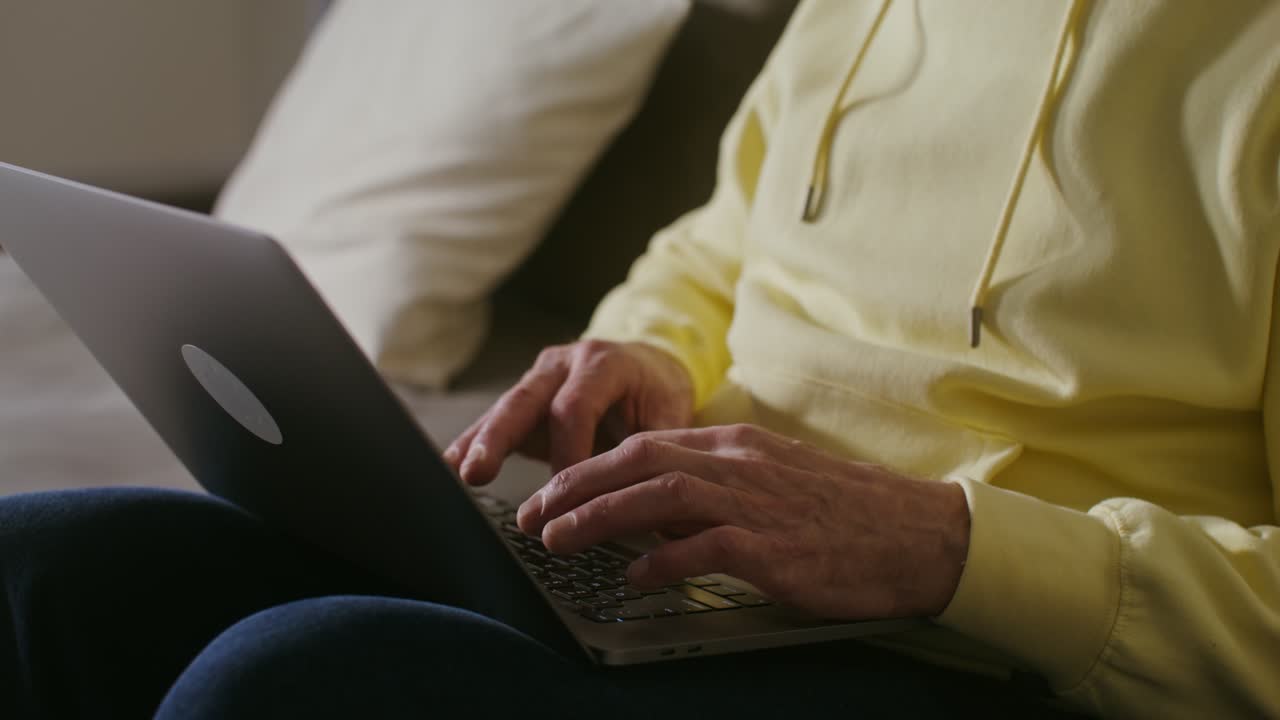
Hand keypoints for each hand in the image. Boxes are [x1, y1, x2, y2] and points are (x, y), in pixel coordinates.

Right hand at [445, 340, 693, 485]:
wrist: (650, 365)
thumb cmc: (658, 392)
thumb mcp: (670, 413)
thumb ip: (656, 448)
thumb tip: (649, 495)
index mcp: (604, 363)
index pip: (575, 406)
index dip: (567, 450)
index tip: (565, 491)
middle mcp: (564, 364)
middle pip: (525, 399)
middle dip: (498, 438)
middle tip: (477, 472)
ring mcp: (540, 378)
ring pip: (504, 409)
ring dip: (478, 443)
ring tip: (454, 473)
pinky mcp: (526, 399)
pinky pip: (496, 420)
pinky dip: (473, 443)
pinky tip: (450, 465)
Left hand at [517, 424, 970, 618]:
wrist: (918, 535)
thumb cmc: (846, 515)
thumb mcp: (776, 482)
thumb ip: (718, 487)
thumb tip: (657, 511)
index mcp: (737, 446)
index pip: (645, 444)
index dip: (589, 467)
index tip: (551, 489)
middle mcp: (739, 465)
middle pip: (637, 461)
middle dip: (574, 485)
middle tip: (532, 513)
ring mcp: (756, 503)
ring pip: (657, 496)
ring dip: (598, 517)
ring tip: (557, 539)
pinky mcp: (774, 547)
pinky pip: (702, 548)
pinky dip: (660, 560)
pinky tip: (632, 576)